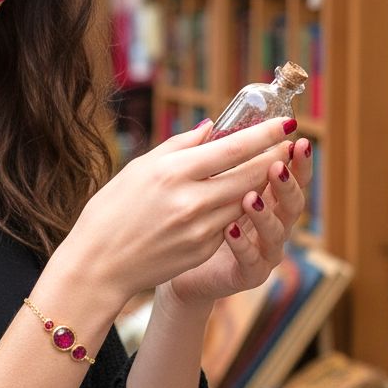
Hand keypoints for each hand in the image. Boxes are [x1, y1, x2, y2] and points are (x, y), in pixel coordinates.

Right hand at [59, 117, 293, 309]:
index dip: (264, 135)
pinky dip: (241, 207)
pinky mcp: (203, 250)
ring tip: (272, 166)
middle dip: (274, 157)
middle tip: (288, 143)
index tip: (286, 123)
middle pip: (250, 175)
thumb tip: (212, 128)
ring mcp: (200, 229)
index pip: (233, 149)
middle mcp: (191, 200)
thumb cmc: (111, 210)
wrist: (99, 263)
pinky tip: (245, 196)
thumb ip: (180, 146)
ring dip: (263, 183)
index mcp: (173, 173)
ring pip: (246, 200)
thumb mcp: (139, 168)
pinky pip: (231, 222)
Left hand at [157, 136, 312, 309]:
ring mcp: (264, 250)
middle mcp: (272, 223)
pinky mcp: (248, 274)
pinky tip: (231, 229)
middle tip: (278, 165)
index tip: (295, 137)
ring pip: (277, 232)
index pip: (287, 175)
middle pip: (292, 202)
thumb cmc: (194, 221)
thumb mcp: (199, 186)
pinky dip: (243, 244)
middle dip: (287, 183)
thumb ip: (211, 160)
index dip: (294, 159)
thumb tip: (211, 124)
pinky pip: (251, 260)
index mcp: (266, 197)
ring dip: (265, 213)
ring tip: (252, 196)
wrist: (178, 267)